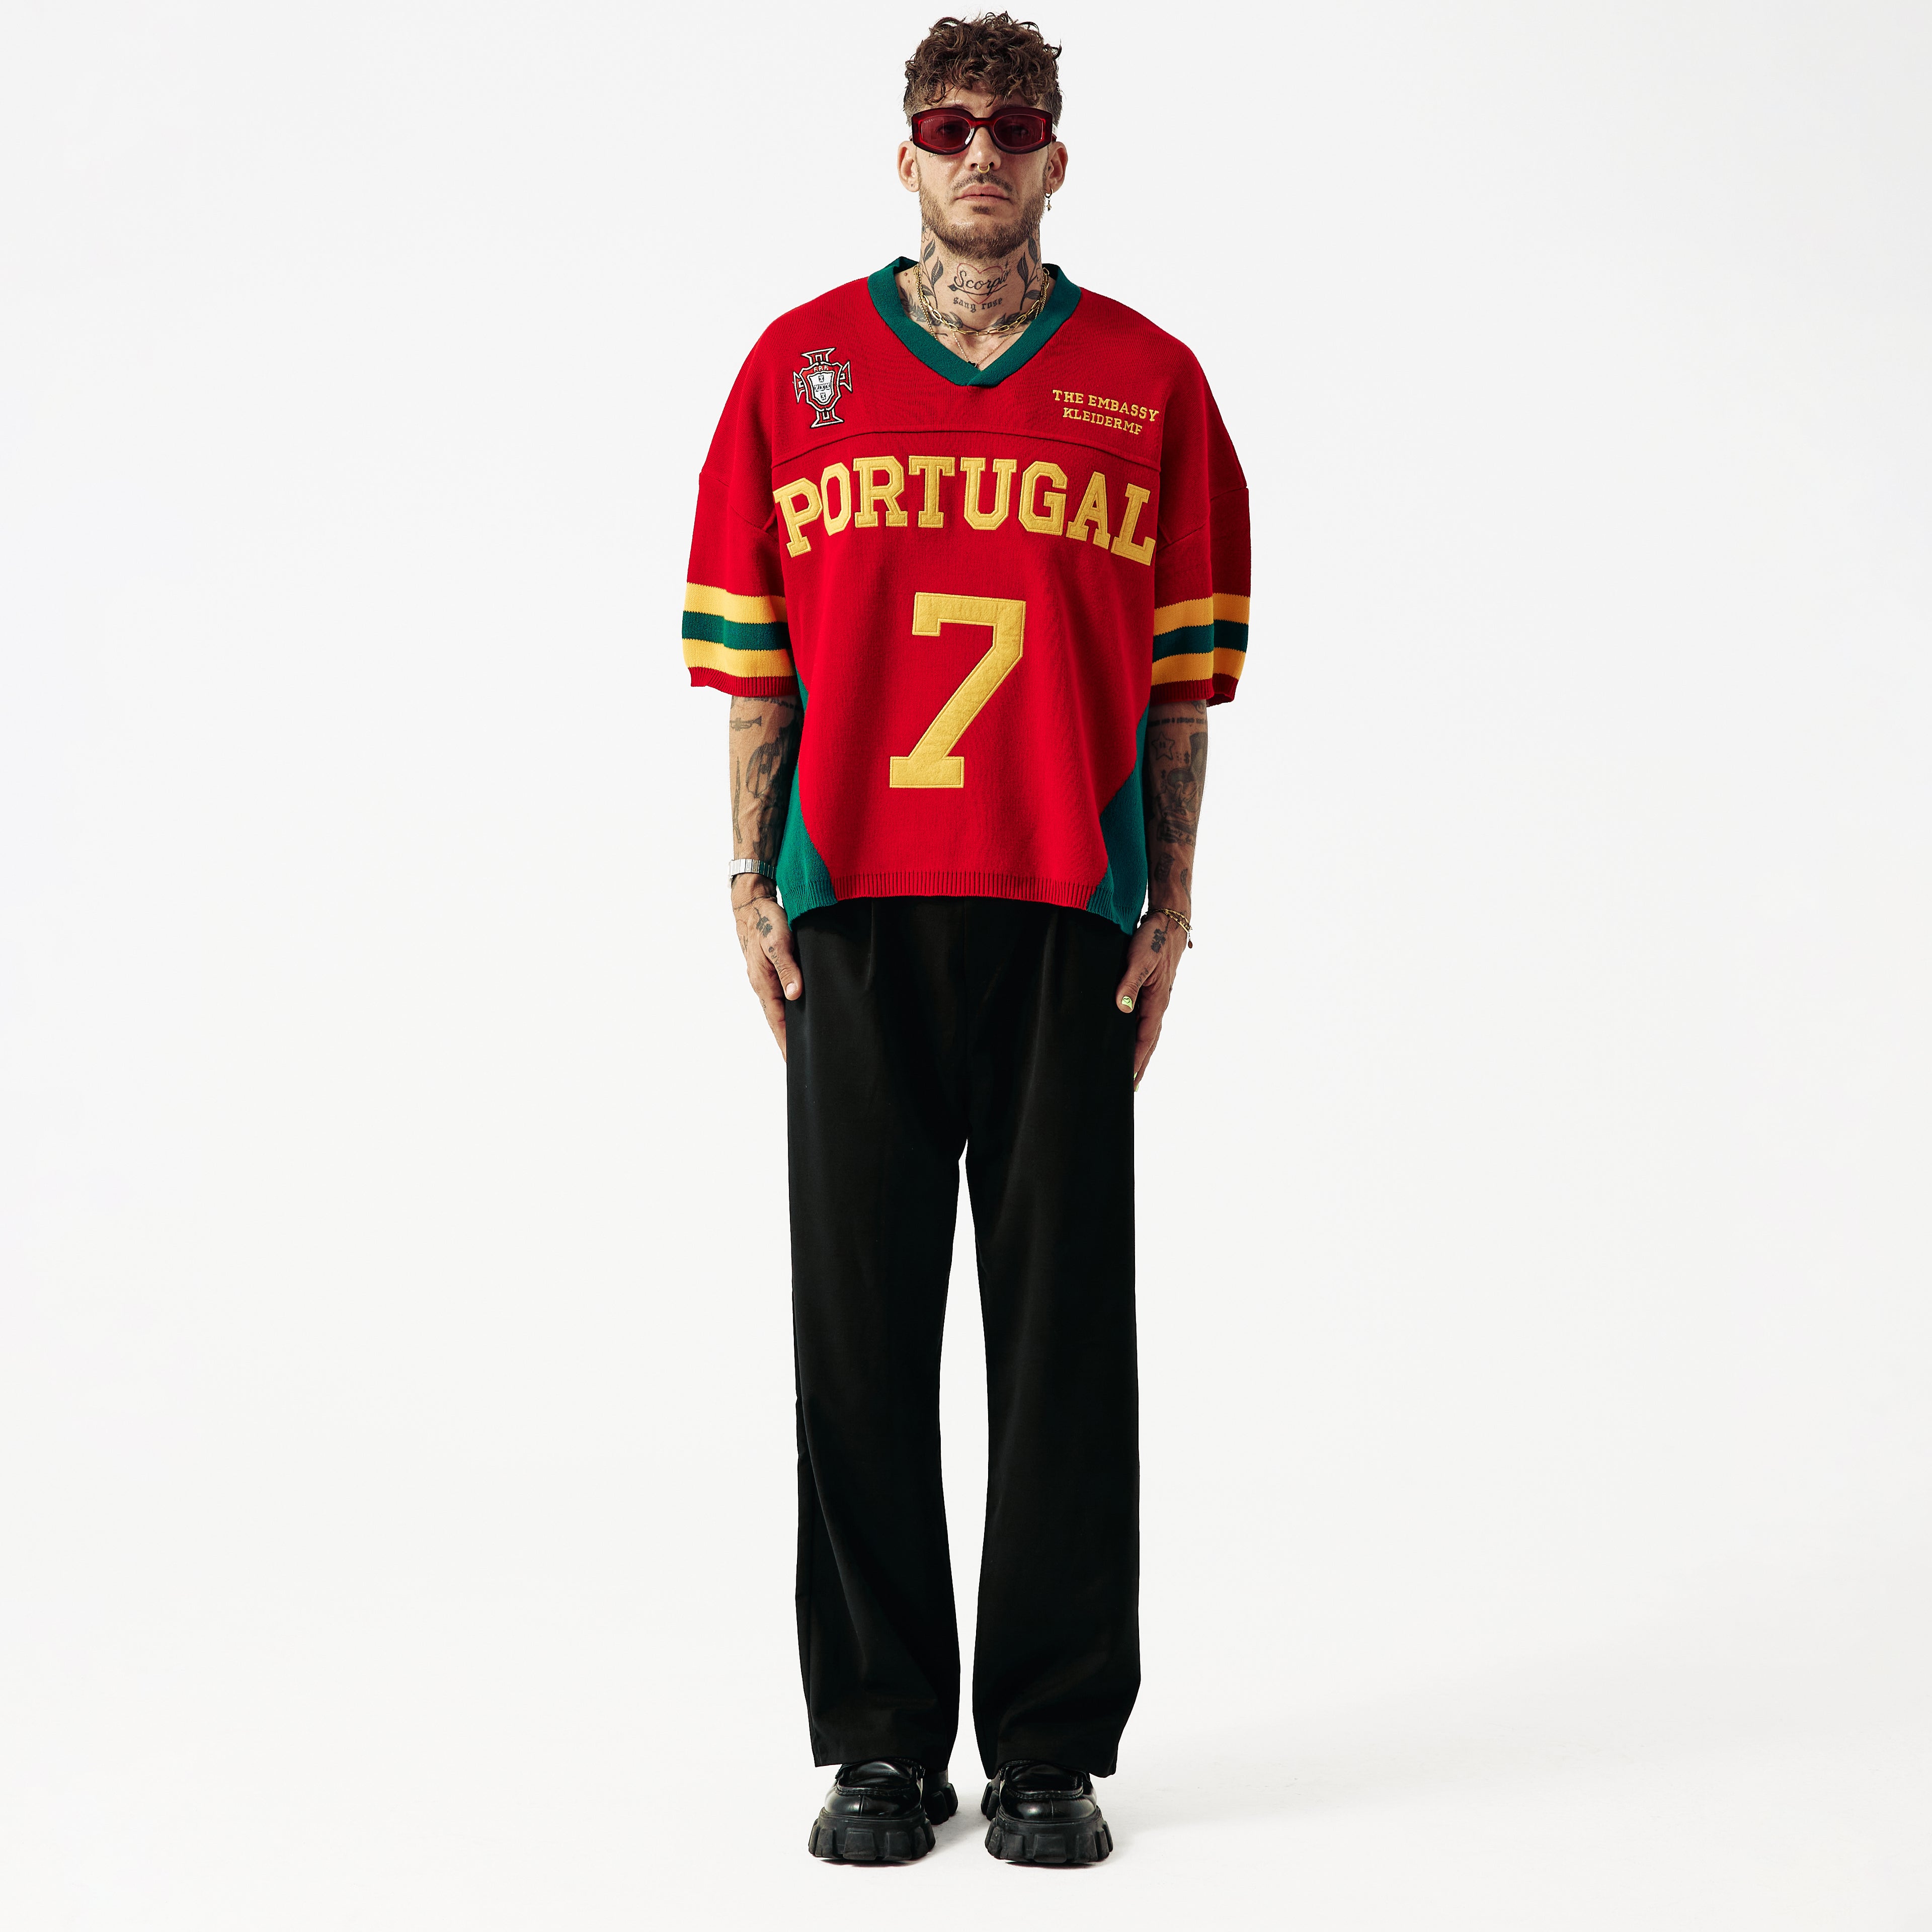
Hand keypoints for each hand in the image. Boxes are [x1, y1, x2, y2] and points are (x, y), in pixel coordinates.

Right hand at [733, 885, 800, 1058]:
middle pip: (777, 1021)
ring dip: (789, 1028)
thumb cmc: (766, 921)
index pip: (777, 1022)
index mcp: (764, 984)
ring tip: (803, 1046)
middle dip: (787, 1042)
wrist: (752, 904)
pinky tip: (800, 1013)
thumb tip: (795, 995)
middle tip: (801, 1063)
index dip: (785, 1042)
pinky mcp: (772, 972)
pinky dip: (791, 1010)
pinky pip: (782, 996)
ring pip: (780, 1009)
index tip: (793, 1063)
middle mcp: (764, 986)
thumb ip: (787, 968)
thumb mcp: (779, 943)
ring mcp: (766, 980)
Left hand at [1113, 912, 1187, 1089]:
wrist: (1169, 920)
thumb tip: (1123, 1007)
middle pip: (1150, 1041)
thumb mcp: (1140, 958)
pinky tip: (1130, 1038)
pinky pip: (1145, 1019)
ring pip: (1148, 1032)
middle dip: (1141, 1064)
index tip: (1128, 1079)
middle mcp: (1159, 1003)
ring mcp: (1157, 998)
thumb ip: (1130, 983)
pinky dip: (1140, 1035)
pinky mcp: (1152, 990)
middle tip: (1132, 1087)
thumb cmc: (1154, 937)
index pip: (1145, 1037)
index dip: (1136, 1059)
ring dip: (1141, 1052)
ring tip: (1132, 1070)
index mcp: (1158, 1000)